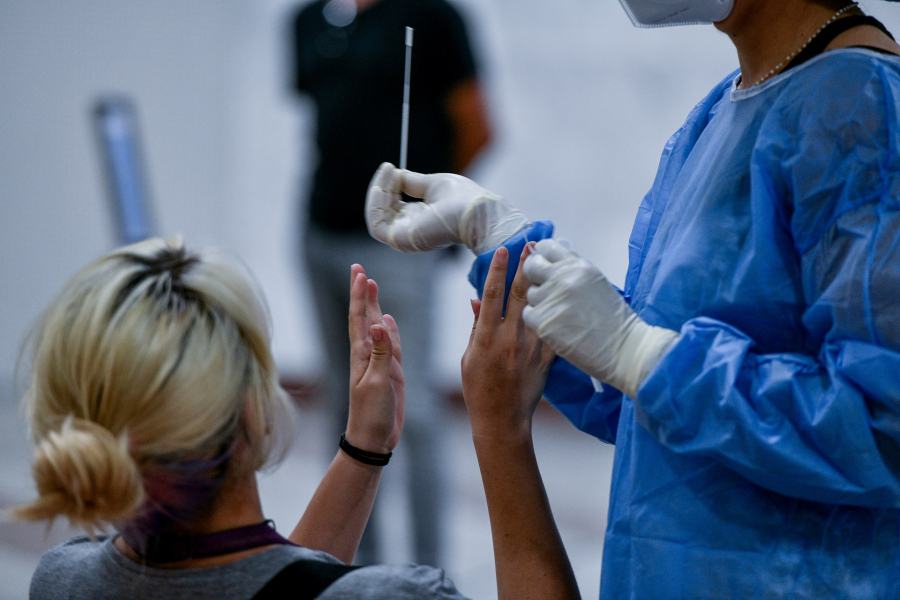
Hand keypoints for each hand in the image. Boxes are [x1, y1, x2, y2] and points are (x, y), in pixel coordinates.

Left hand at [346, 264, 403, 454]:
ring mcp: (379, 362)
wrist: (373, 439)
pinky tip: (389, 321)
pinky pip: (391, 345)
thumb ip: (380, 353)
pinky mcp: (390, 373)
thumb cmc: (371, 414)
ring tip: (372, 286)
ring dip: (375, 306)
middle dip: (363, 293)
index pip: (359, 318)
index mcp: (361, 355)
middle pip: (365, 317)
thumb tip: (380, 322)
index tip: (359, 273)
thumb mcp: (378, 382)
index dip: (359, 295)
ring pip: (378, 327)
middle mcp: (368, 354)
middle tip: (359, 269)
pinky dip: (390, 330)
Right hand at [365, 162, 529, 254]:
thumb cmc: (462, 199)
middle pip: (382, 211)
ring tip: (387, 174)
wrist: (474, 212)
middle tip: (388, 168)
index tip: (390, 167)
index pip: (393, 205)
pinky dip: (375, 205)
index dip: (388, 185)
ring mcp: (405, 237)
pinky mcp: (401, 240)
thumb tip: (395, 173)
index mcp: (419, 218)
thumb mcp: (432, 184)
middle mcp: (410, 230)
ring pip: (377, 217)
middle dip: (381, 187)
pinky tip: (382, 187)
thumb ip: (412, 182)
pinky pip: (376, 225)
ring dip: (377, 193)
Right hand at [461, 244, 555, 439]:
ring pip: (540, 307)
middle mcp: (509, 338)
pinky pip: (554, 330)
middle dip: (526, 266)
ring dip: (544, 283)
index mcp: (486, 336)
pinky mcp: (545, 359)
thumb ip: (476, 327)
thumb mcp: (468, 357)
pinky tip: (564, 295)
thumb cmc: (479, 389)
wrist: (502, 419)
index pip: (492, 294)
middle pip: (519, 294)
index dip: (497, 269)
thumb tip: (476, 301)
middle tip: (531, 244)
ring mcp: (530, 348)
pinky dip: (559, 311)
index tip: (503, 249)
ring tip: (549, 262)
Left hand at [522, 239, 678, 397]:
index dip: (542, 256)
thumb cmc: (613, 318)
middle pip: (531, 266)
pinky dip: (538, 320)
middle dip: (535, 275)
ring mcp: (551, 300)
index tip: (544, 264)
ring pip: (530, 293)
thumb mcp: (595, 281)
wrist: (623, 348)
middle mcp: (562, 279)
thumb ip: (572, 270)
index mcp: (577, 266)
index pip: (546, 247)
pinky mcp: (543, 322)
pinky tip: (556, 325)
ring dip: (540, 302)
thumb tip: (550, 261)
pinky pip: (529, 314)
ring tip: (560, 313)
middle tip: (545, 288)